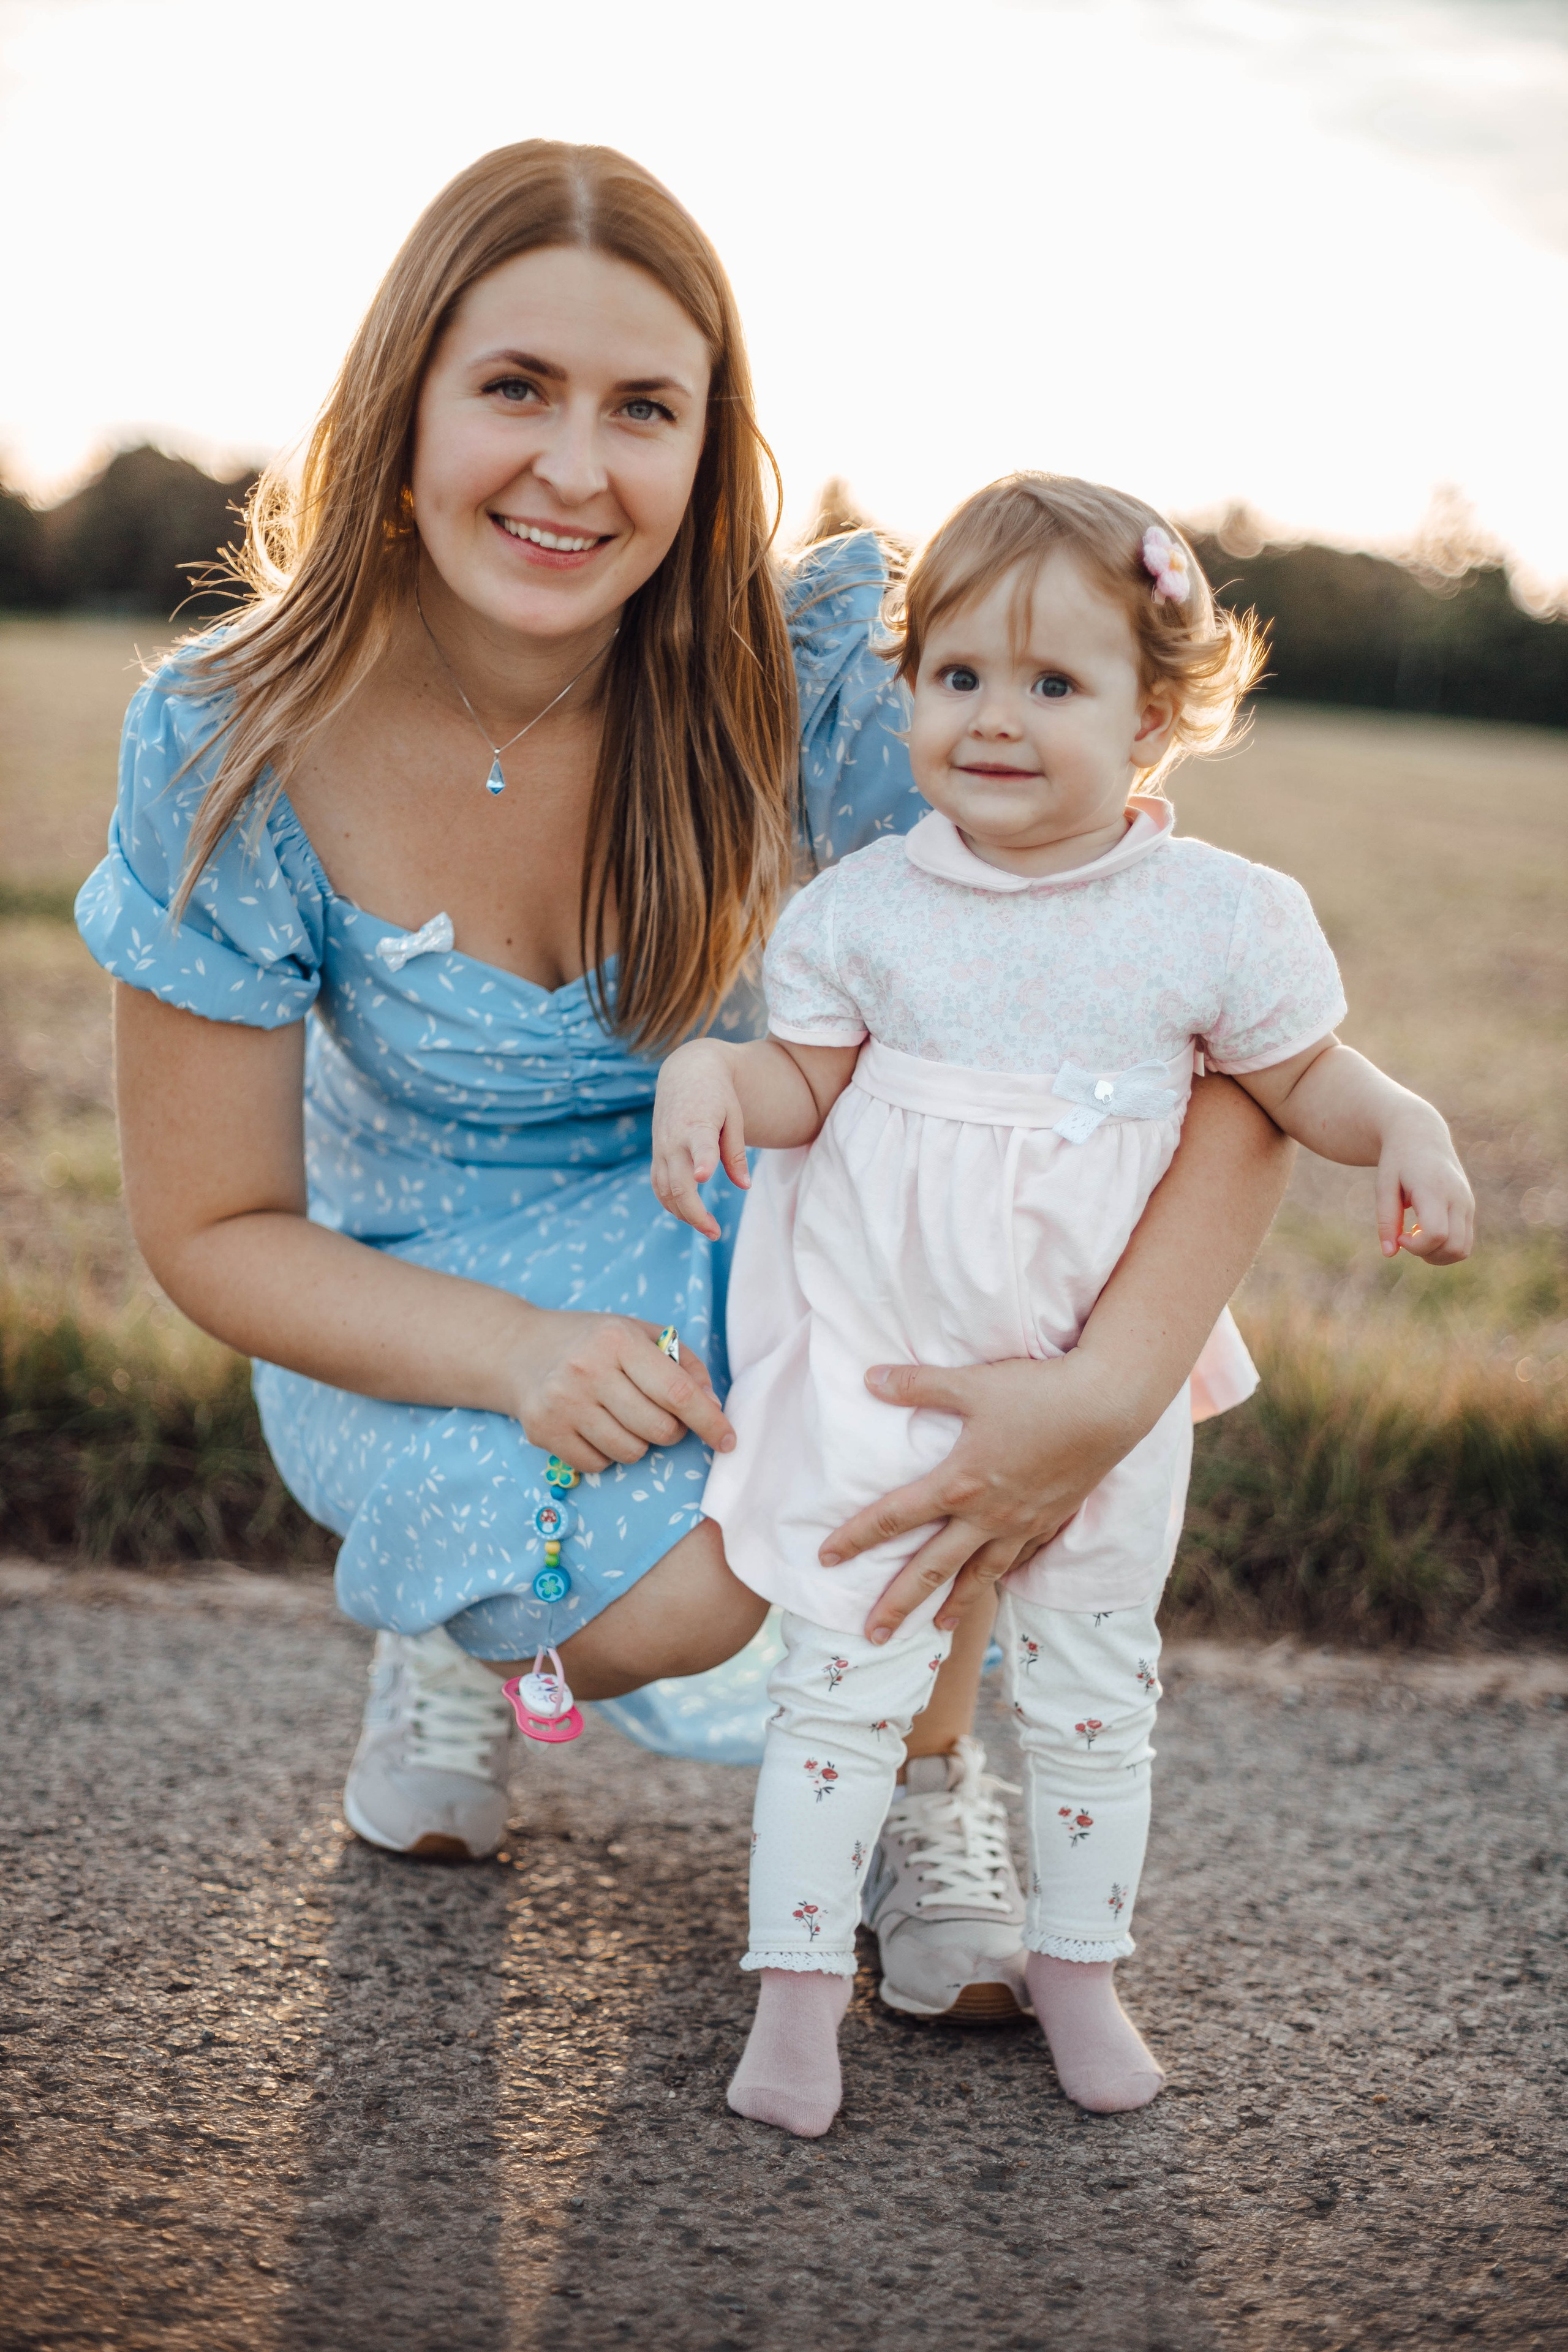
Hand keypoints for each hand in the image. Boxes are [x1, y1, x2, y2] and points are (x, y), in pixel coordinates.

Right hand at [505, 1308, 733, 1473]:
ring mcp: (562, 1403)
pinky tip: (595, 1427)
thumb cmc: (594, 1343)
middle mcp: (587, 1370)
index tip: (729, 1440)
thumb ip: (683, 1364)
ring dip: (639, 1444)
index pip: (676, 1392)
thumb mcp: (640, 1334)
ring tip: (622, 1417)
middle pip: (658, 1430)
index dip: (709, 1421)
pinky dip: (607, 1454)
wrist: (520, 1350)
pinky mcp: (543, 1431)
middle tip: (659, 1416)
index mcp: (618, 1340)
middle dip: (671, 1431)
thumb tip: (712, 1406)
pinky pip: (599, 1465)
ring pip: (631, 1452)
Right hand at [652, 1041, 750, 1239]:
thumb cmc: (717, 1095)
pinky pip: (659, 1185)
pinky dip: (670, 1203)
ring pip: (665, 1191)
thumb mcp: (734, 1118)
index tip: (703, 1177)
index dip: (702, 1161)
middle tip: (716, 1232)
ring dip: (684, 1214)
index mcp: (699, 1125)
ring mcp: (662, 1148)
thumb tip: (744, 1186)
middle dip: (696, 1214)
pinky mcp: (657, 1153)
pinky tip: (687, 1214)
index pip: (700, 1146)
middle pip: (679, 1185)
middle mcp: (675, 1139)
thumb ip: (736, 1153)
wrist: (686, 1072)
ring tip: (708, 1227)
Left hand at [819, 1353, 1144, 1642]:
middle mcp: (986, 1514)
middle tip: (871, 1635)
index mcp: (959, 1482)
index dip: (855, 1537)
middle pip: (931, 1567)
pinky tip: (992, 1587)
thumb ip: (917, 1384)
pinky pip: (1018, 1560)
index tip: (825, 1559)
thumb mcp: (971, 1383)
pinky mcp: (1049, 1521)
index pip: (893, 1517)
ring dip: (953, 1606)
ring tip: (935, 1631)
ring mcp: (1021, 1524)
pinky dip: (1000, 1579)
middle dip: (897, 1604)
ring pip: (978, 1576)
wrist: (1108, 1407)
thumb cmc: (1038, 1391)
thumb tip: (869, 1378)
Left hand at [1376, 1110, 1474, 1263]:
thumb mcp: (1384, 1186)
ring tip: (1416, 1236)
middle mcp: (1458, 1198)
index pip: (1437, 1234)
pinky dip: (1445, 1248)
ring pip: (1463, 1249)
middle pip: (1454, 1247)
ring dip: (1437, 1255)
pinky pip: (1464, 1242)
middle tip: (1405, 1237)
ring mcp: (1467, 1203)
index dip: (1416, 1246)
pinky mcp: (1469, 1207)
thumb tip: (1390, 1254)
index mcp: (1435, 1190)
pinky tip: (1426, 1231)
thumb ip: (1386, 1220)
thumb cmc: (1398, 1161)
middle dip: (1426, 1254)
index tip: (1400, 1236)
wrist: (1421, 1135)